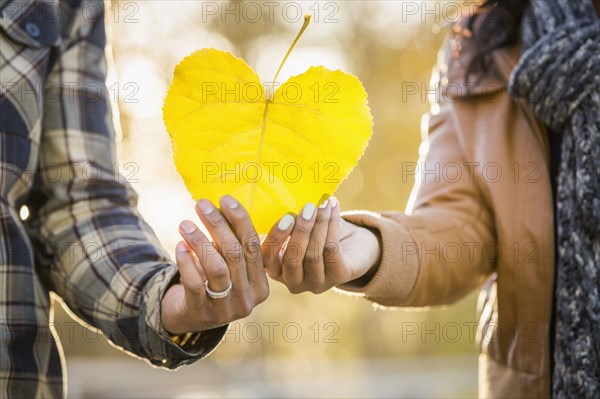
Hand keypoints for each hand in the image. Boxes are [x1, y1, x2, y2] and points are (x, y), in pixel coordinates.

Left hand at [161, 195, 268, 334]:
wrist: (191, 316)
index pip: (253, 245)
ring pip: (217, 267)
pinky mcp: (202, 313)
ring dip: (200, 241)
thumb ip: (231, 241)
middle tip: (201, 204)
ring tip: (185, 223)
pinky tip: (179, 246)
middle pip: (235, 253)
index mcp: (261, 284)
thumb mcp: (229, 266)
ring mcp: (226, 309)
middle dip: (218, 224)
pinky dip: (186, 262)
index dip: (240, 220)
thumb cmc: (213, 282)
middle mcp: (247, 298)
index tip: (225, 199)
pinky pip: (195, 283)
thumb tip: (222, 205)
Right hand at [261, 197, 380, 293]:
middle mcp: (293, 282)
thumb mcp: (297, 230)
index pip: (268, 259)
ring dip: (319, 224)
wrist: (350, 246)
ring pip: (313, 254)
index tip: (288, 216)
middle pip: (292, 259)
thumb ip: (290, 223)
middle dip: (301, 231)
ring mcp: (316, 283)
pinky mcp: (337, 278)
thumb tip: (290, 203)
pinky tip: (334, 207)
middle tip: (309, 207)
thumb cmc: (315, 234)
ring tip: (324, 203)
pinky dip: (332, 225)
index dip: (276, 238)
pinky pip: (331, 250)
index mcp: (276, 270)